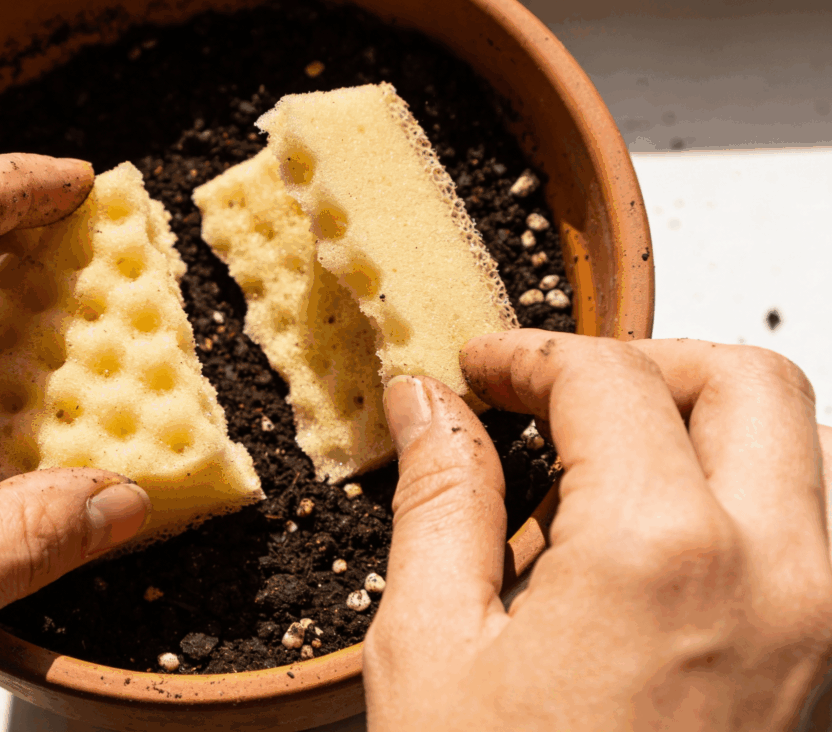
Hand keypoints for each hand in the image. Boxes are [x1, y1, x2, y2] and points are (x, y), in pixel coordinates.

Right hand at [365, 331, 831, 729]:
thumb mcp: (431, 648)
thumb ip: (439, 499)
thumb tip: (427, 407)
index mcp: (664, 554)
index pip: (610, 381)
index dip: (531, 355)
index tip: (481, 370)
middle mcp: (779, 577)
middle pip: (744, 381)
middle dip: (640, 360)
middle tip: (549, 393)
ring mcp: (820, 628)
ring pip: (792, 450)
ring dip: (694, 423)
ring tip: (590, 462)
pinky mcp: (823, 671)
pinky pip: (801, 532)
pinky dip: (727, 494)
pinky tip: (636, 541)